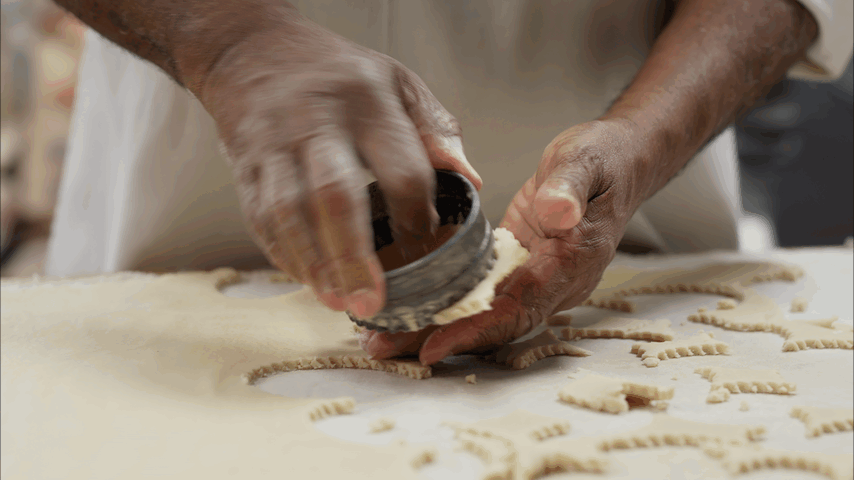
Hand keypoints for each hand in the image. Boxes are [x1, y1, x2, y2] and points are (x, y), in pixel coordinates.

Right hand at [195, 16, 480, 317]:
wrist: (253, 50)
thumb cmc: (337, 73)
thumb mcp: (396, 81)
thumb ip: (435, 128)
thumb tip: (468, 180)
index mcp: (366, 103)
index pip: (400, 167)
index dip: (416, 211)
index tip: (426, 238)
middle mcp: (316, 124)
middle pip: (335, 196)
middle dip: (354, 256)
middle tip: (372, 302)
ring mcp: (274, 146)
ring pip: (289, 214)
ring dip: (316, 265)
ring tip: (339, 301)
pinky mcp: (246, 165)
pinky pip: (260, 218)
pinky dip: (285, 255)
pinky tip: (309, 280)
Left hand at [360, 120, 645, 364]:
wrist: (618, 163)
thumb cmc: (604, 161)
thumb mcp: (586, 162)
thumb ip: (569, 188)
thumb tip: (556, 213)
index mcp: (571, 262)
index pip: (521, 307)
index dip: (477, 329)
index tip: (434, 344)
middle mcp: (554, 282)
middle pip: (495, 324)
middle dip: (441, 338)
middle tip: (385, 347)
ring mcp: (536, 278)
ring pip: (485, 315)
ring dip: (436, 327)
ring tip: (384, 337)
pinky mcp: (518, 268)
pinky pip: (483, 296)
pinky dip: (448, 306)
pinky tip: (411, 308)